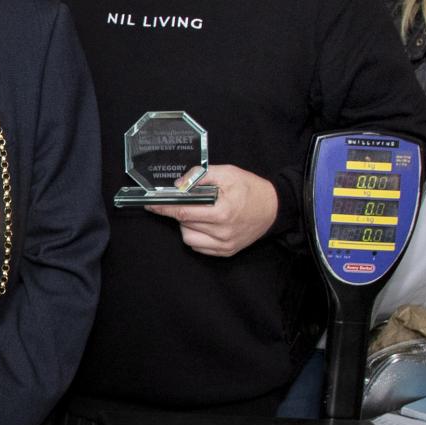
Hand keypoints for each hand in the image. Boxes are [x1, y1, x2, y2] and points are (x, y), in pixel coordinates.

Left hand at [146, 164, 278, 257]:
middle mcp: (223, 232)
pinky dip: (196, 235)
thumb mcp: (228, 173)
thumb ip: (202, 176)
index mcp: (222, 211)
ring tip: (200, 213)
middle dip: (180, 211)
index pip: (184, 211)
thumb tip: (179, 185)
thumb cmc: (251, 188)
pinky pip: (198, 247)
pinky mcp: (226, 252)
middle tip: (186, 201)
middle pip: (184, 223)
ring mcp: (224, 244)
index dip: (165, 208)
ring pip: (188, 238)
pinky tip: (205, 224)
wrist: (274, 208)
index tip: (151, 205)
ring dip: (187, 225)